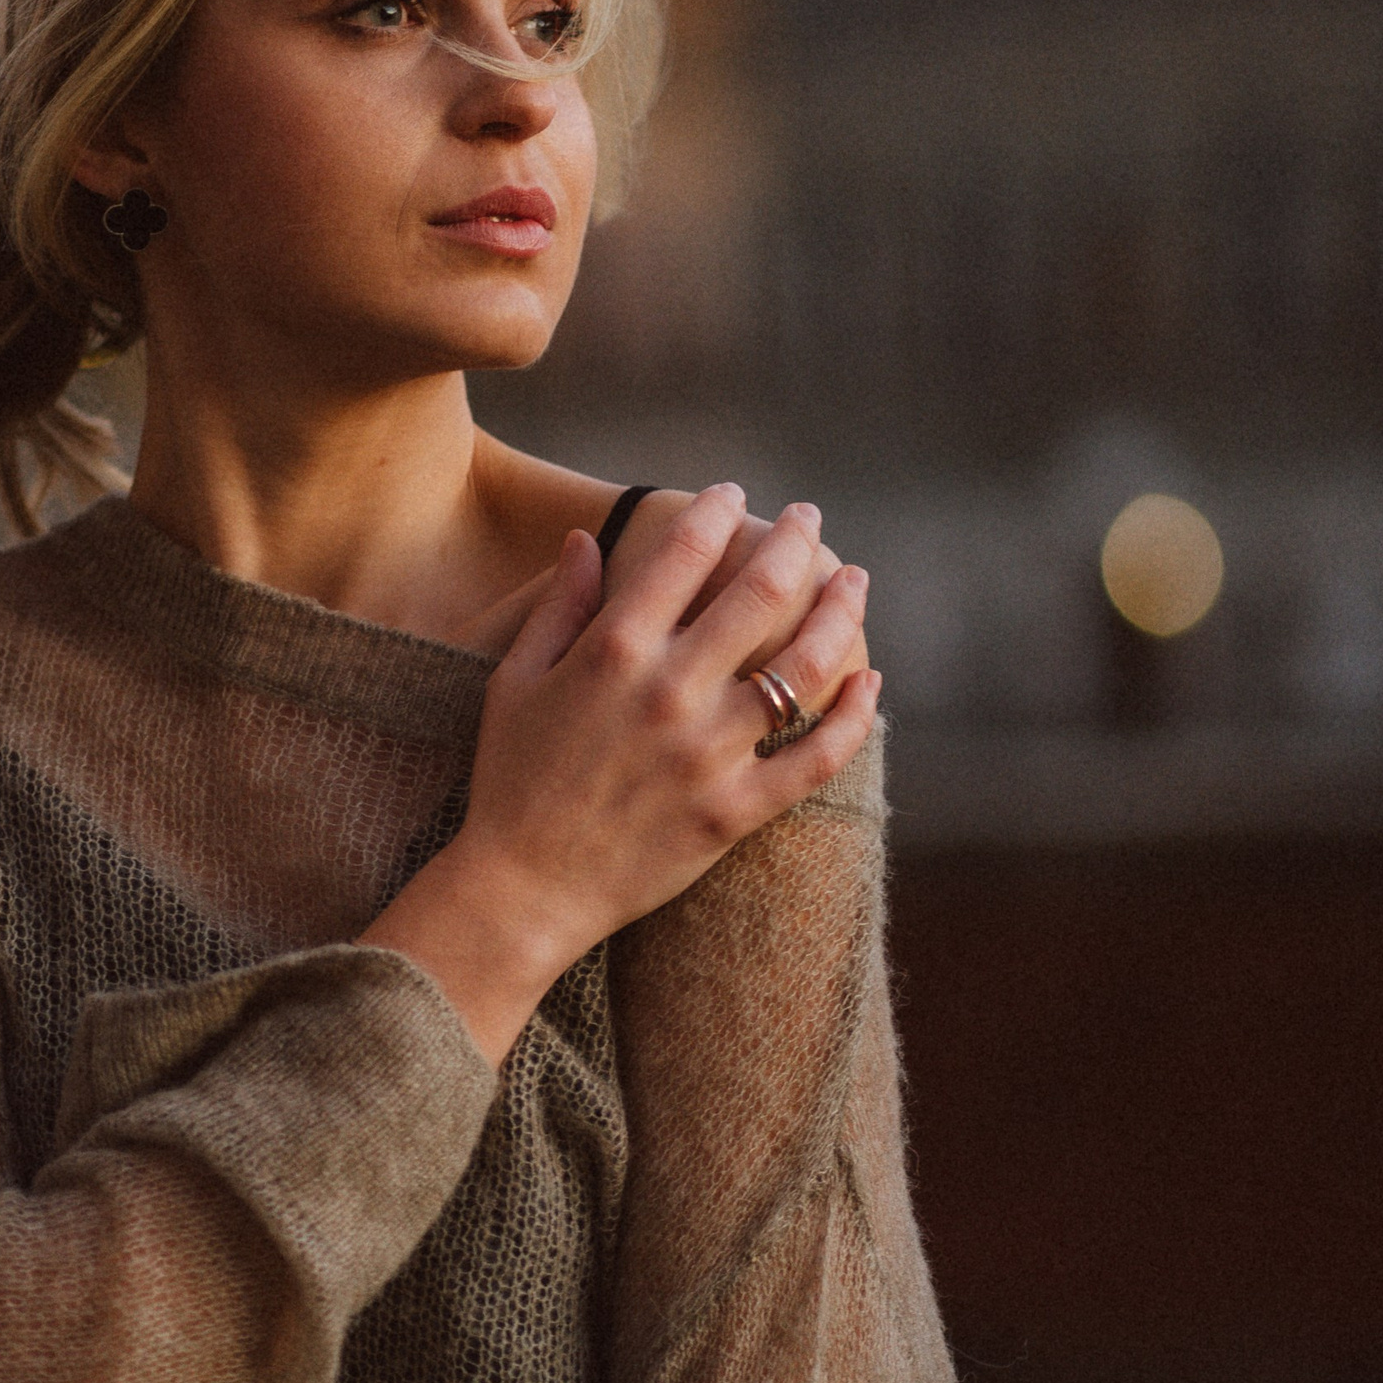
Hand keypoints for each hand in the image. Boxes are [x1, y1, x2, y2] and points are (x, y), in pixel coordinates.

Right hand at [365, 486, 878, 1063]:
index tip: (735, 494)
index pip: (685, 553)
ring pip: (806, 667)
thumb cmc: (511, 779)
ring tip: (853, 582)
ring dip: (841, 612)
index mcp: (613, 651)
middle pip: (761, 592)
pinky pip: (817, 758)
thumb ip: (560, 606)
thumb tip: (587, 537)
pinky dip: (856, 717)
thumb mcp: (514, 681)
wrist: (522, 888)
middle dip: (794, 539)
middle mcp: (669, 693)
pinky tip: (872, 683)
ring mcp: (708, 754)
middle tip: (809, 518)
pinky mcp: (735, 812)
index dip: (718, 511)